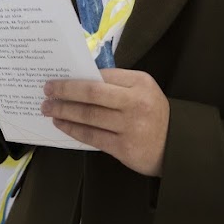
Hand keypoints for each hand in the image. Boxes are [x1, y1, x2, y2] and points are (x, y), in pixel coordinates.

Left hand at [42, 69, 169, 176]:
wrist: (176, 145)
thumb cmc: (153, 113)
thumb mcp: (143, 90)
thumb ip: (117, 84)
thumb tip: (80, 80)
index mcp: (140, 83)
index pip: (101, 76)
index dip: (76, 78)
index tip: (58, 78)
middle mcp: (136, 103)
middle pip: (91, 93)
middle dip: (65, 91)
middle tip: (47, 90)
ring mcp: (130, 126)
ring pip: (88, 115)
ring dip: (63, 111)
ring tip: (48, 108)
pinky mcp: (124, 148)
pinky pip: (92, 136)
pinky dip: (73, 129)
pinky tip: (61, 124)